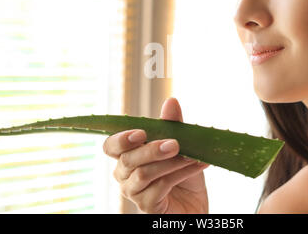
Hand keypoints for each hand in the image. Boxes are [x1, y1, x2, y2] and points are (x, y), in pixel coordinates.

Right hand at [103, 97, 208, 213]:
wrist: (195, 203)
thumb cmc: (183, 174)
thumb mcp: (182, 146)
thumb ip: (172, 125)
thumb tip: (171, 101)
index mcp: (127, 156)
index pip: (111, 146)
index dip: (121, 139)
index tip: (141, 133)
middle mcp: (125, 175)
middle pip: (127, 160)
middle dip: (151, 150)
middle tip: (175, 144)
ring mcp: (134, 192)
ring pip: (143, 174)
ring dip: (169, 163)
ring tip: (192, 156)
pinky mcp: (146, 207)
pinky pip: (158, 189)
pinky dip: (179, 175)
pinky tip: (196, 166)